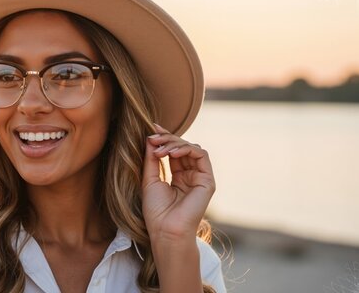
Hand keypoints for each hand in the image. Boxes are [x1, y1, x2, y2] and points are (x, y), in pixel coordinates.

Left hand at [141, 123, 215, 242]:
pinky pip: (201, 155)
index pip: (173, 151)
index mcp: (178, 177)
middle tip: (153, 138)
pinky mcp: (207, 181)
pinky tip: (171, 153)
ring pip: (192, 148)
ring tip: (160, 148)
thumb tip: (150, 138)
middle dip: (167, 139)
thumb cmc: (156, 211)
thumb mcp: (150, 180)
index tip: (152, 128)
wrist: (165, 230)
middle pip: (182, 147)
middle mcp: (191, 175)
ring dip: (175, 143)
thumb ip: (151, 159)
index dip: (164, 138)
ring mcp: (200, 178)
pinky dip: (186, 149)